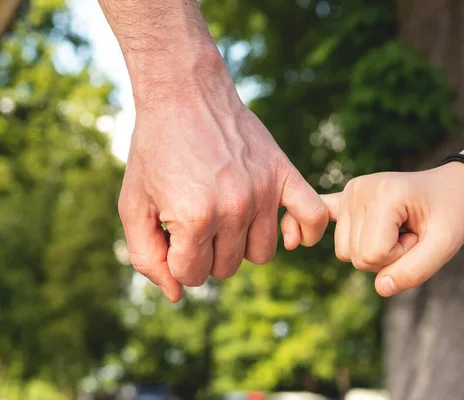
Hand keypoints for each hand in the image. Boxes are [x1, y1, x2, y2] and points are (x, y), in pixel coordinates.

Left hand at [118, 81, 327, 302]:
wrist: (184, 93)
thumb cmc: (154, 150)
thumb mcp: (133, 204)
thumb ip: (146, 257)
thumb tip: (177, 295)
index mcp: (195, 217)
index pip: (192, 274)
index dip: (176, 258)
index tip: (171, 232)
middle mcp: (235, 207)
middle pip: (227, 268)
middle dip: (205, 253)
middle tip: (195, 221)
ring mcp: (263, 190)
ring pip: (261, 254)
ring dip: (240, 245)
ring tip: (225, 216)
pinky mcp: (283, 174)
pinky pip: (312, 217)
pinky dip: (305, 233)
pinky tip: (289, 235)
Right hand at [281, 163, 463, 295]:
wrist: (450, 188)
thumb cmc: (450, 215)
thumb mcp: (446, 245)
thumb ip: (415, 270)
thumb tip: (381, 288)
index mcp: (383, 195)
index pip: (373, 254)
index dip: (399, 257)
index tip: (419, 236)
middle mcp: (358, 190)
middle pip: (355, 255)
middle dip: (386, 256)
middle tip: (410, 232)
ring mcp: (348, 192)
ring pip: (344, 251)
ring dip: (373, 251)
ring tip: (398, 228)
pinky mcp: (343, 198)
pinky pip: (315, 215)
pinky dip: (301, 225)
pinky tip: (293, 240)